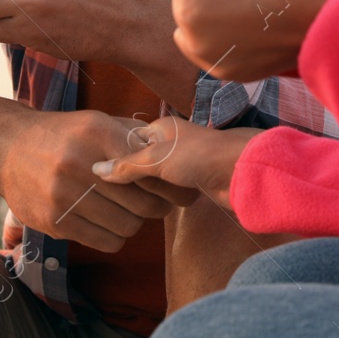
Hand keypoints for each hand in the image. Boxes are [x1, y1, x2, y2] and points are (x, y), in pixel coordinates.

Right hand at [0, 110, 191, 250]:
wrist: (8, 150)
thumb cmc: (64, 136)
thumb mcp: (96, 122)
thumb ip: (133, 135)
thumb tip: (172, 152)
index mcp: (96, 133)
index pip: (148, 166)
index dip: (169, 181)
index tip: (179, 187)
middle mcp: (79, 164)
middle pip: (143, 202)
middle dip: (159, 206)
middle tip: (161, 204)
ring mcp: (63, 195)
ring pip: (128, 226)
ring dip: (136, 222)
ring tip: (131, 211)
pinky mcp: (54, 222)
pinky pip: (106, 242)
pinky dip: (116, 236)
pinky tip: (110, 223)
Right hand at [92, 115, 259, 210]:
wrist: (243, 171)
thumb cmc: (201, 155)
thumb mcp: (157, 158)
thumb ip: (126, 165)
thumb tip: (96, 171)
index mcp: (160, 129)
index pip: (126, 143)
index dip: (113, 159)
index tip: (95, 177)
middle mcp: (169, 144)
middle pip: (138, 163)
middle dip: (130, 179)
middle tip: (111, 196)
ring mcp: (181, 163)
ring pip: (153, 180)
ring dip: (146, 192)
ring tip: (128, 205)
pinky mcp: (191, 182)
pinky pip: (167, 191)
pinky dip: (160, 199)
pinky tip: (148, 209)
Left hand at [170, 0, 338, 81]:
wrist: (333, 29)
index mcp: (192, 11)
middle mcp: (194, 43)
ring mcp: (213, 63)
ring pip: (198, 26)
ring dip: (215, 12)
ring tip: (252, 6)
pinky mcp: (232, 75)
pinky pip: (216, 47)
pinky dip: (228, 35)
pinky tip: (258, 26)